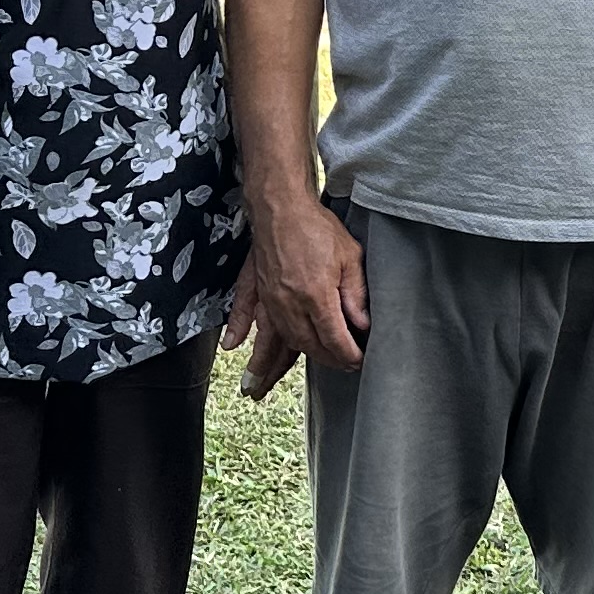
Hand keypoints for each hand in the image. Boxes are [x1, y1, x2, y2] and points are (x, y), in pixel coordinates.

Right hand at [229, 185, 366, 398]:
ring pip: (273, 340)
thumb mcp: (350, 257)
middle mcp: (289, 305)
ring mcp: (269, 298)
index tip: (358, 361)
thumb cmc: (317, 226)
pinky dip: (238, 330)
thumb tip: (361, 325)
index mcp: (315, 298)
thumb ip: (355, 294)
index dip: (348, 355)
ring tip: (258, 389)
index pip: (334, 339)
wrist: (282, 204)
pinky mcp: (257, 286)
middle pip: (305, 345)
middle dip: (322, 360)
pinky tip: (232, 346)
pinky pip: (243, 313)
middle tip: (337, 367)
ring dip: (269, 364)